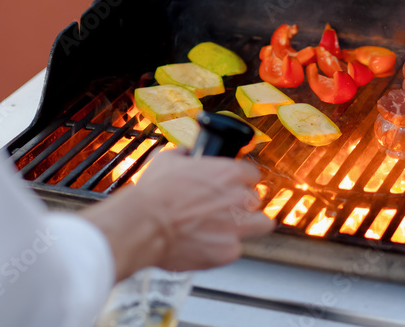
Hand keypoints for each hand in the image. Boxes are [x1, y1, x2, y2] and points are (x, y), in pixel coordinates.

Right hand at [80, 150, 273, 280]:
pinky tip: (206, 244)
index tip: (232, 186)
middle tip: (225, 208)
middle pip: (256, 199)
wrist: (143, 225)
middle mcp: (239, 198)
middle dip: (243, 204)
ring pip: (261, 224)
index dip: (241, 180)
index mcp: (229, 173)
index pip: (252, 174)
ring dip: (249, 225)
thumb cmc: (154, 194)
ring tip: (230, 228)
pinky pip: (234, 249)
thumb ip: (185, 154)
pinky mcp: (228, 252)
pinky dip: (223, 248)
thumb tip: (187, 153)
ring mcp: (237, 226)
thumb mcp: (167, 160)